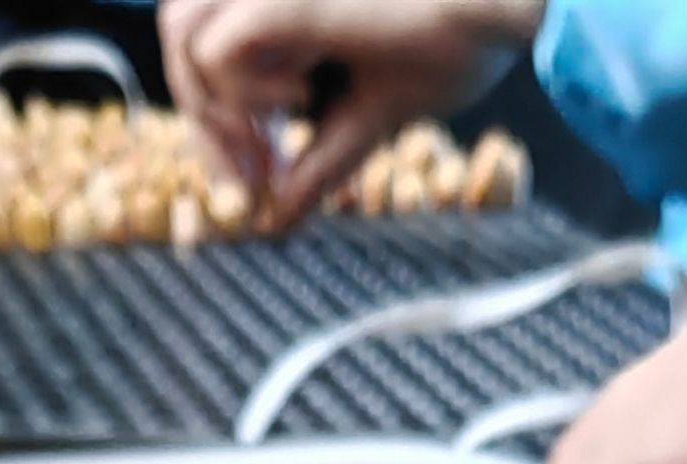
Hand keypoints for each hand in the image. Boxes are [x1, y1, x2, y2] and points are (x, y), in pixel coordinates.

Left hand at [160, 0, 539, 225]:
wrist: (507, 9)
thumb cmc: (460, 38)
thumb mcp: (374, 109)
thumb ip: (323, 157)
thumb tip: (280, 218)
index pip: (205, 43)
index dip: (213, 115)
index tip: (253, 178)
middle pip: (179, 34)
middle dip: (203, 121)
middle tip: (250, 183)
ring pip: (182, 33)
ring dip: (215, 105)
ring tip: (270, 142)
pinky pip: (217, 50)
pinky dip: (243, 94)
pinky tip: (299, 98)